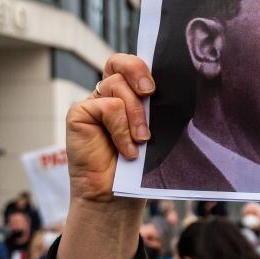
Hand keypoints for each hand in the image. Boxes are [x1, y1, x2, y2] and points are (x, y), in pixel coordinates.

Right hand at [56, 54, 154, 258]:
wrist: (116, 195)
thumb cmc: (139, 166)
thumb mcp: (155, 133)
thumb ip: (157, 111)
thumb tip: (179, 91)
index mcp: (129, 95)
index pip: (132, 64)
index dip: (143, 64)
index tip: (158, 83)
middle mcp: (109, 95)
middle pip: (119, 62)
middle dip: (138, 71)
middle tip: (150, 93)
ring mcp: (93, 103)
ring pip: (116, 87)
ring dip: (135, 115)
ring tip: (142, 141)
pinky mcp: (79, 113)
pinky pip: (106, 107)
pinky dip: (121, 128)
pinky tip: (126, 150)